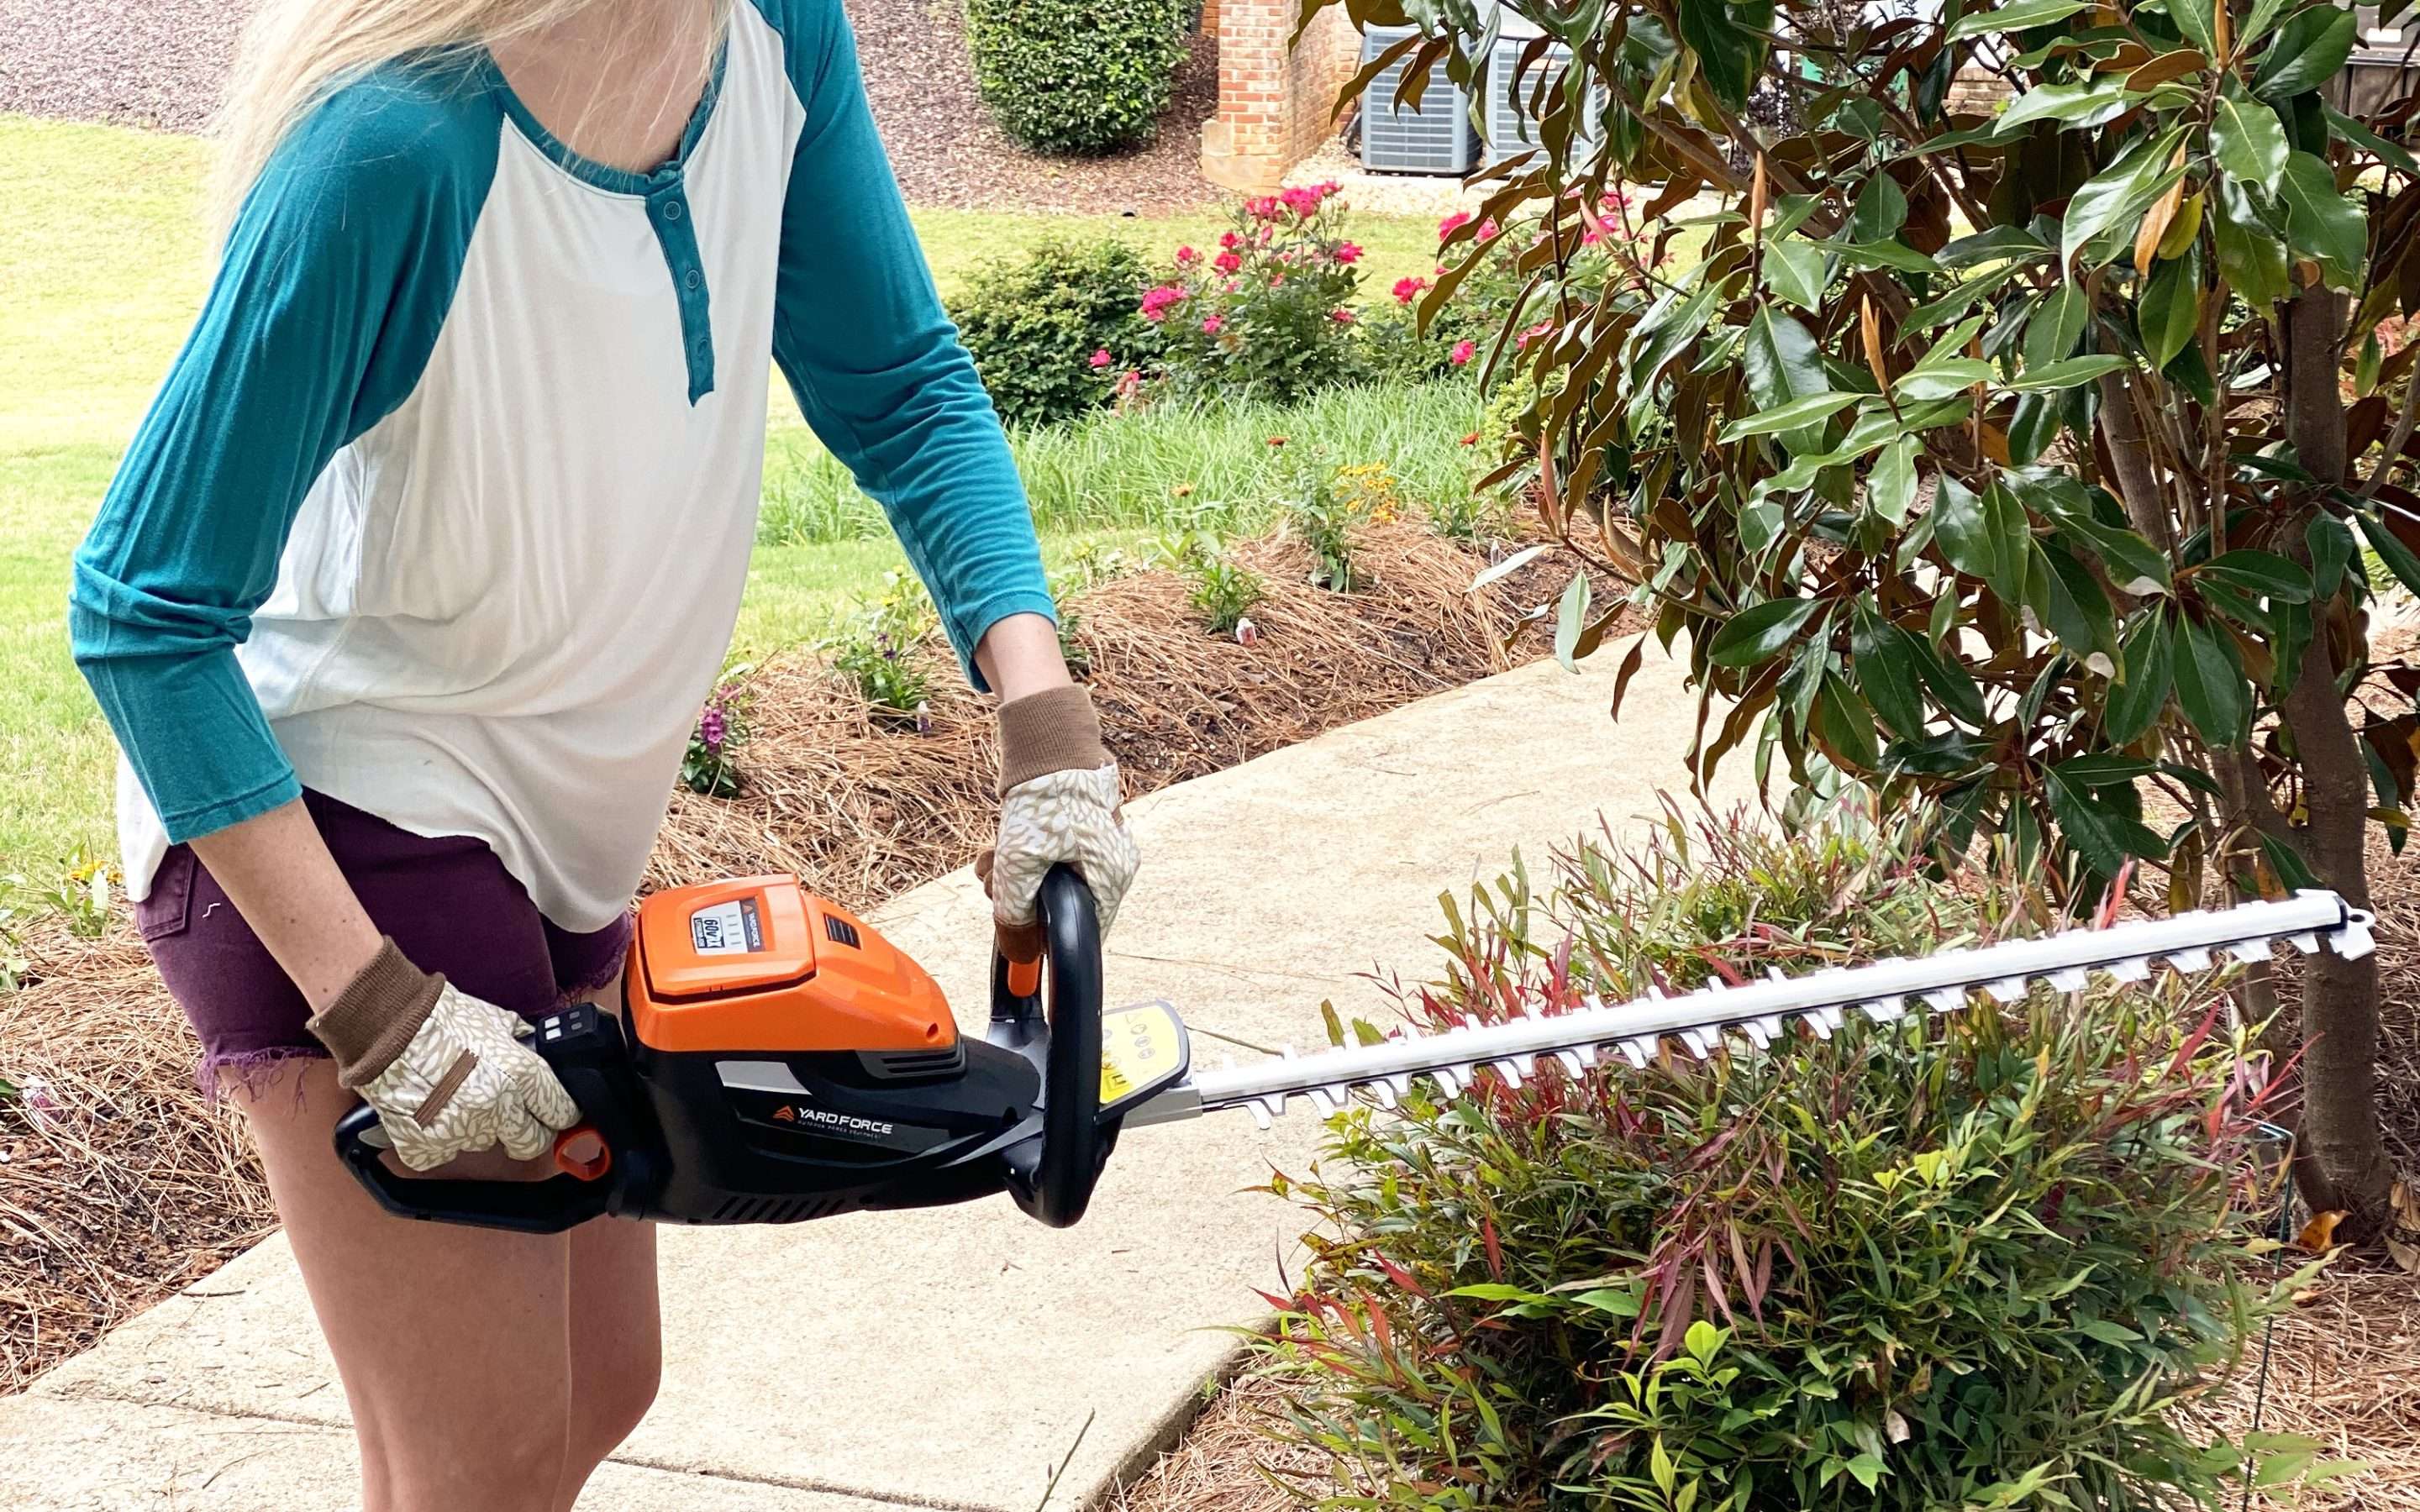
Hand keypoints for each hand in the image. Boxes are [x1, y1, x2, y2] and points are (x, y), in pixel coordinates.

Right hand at [308, 939, 579, 1171]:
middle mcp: (498, 1107)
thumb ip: (521, 1045)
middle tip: (510, 1116)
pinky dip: (436, 1139)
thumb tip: (538, 1053)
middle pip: (532, 1143)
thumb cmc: (438, 1018)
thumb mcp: (496, 1021)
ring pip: (484, 1145)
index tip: (553, 1113)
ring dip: (475, 1128)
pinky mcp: (427, 1147)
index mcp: (522, 1074)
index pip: (562, 1112)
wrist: (385, 1026)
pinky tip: (428, 1111)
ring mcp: (462, 1130)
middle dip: (525, 1132)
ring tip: (453, 1097)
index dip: (559, 1112)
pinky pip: (441, 1154)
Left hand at [978, 686, 1138, 944]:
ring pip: (1046, 878)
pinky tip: (994, 846)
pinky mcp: (1075, 826)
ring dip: (1011, 874)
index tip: (1016, 930)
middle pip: (1060, 903)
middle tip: (993, 883)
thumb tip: (1017, 954)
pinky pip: (1046, 854)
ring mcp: (1095, 842)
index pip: (1086, 930)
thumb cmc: (1046, 798)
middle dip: (1018, 897)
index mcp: (1112, 875)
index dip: (1048, 936)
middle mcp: (1111, 861)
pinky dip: (1019, 853)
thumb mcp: (1020, 861)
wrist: (1049, 738)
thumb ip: (1015, 911)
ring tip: (988, 858)